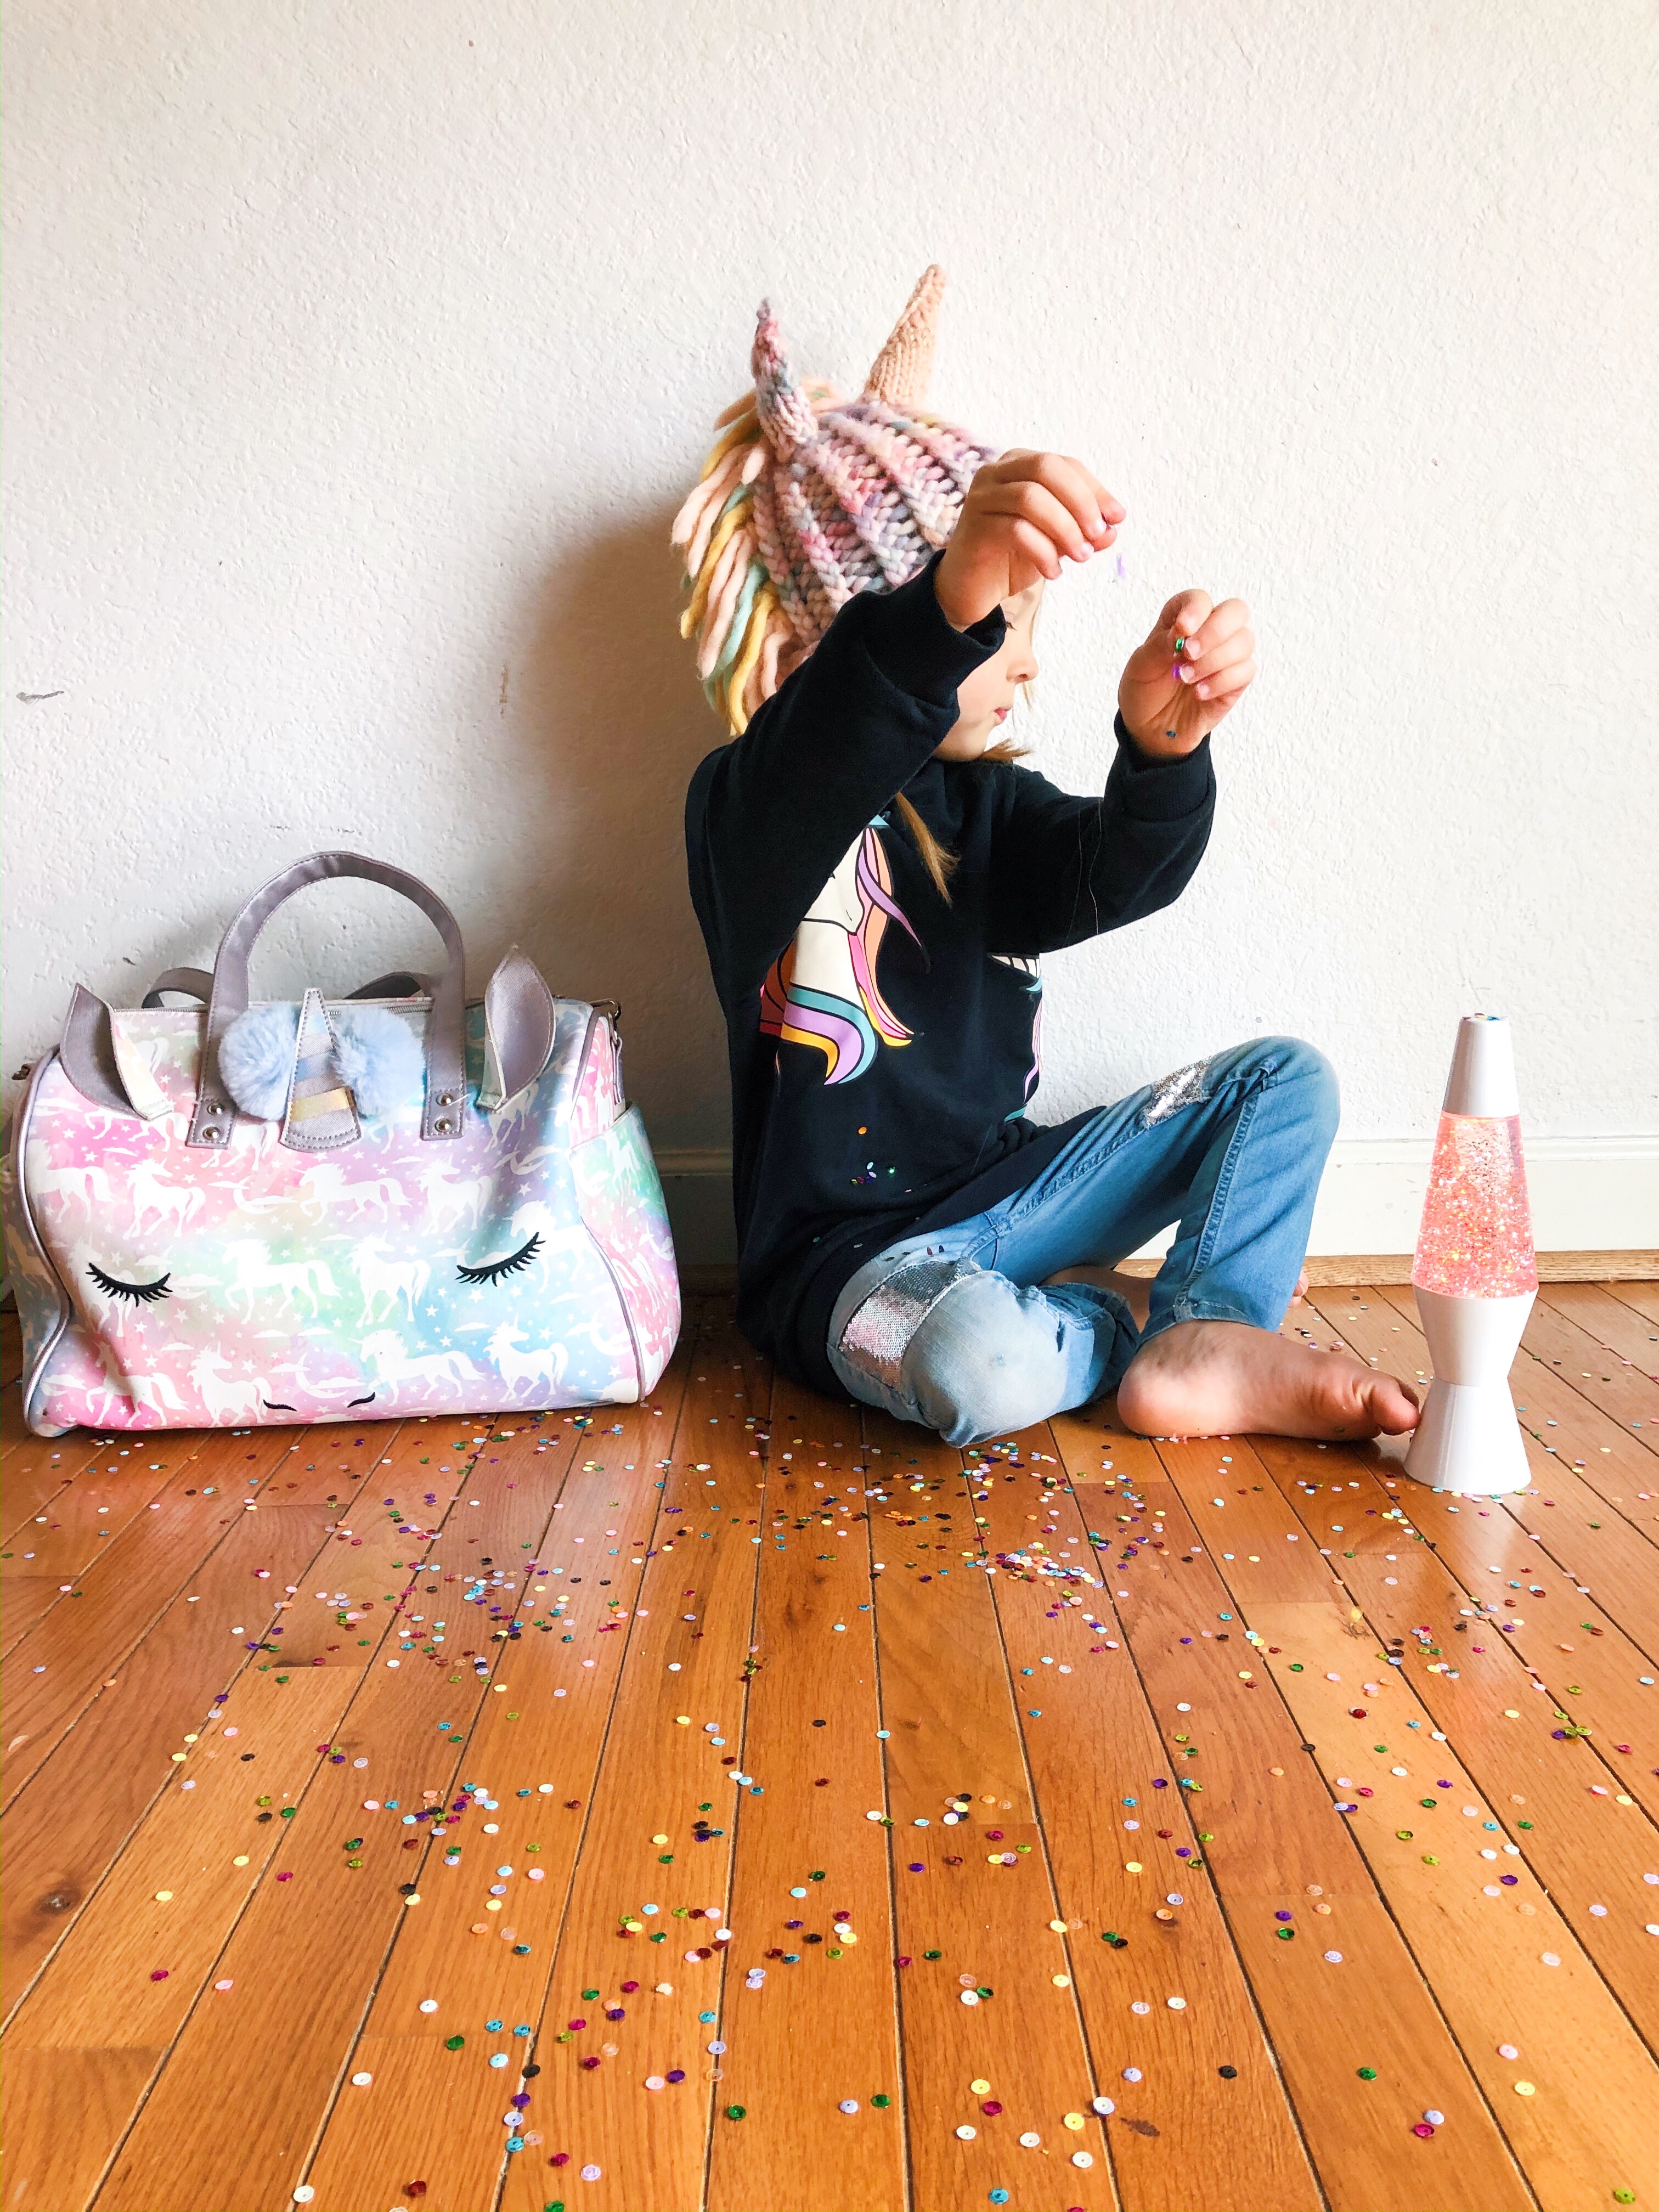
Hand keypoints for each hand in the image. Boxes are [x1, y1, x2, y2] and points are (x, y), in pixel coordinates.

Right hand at [933, 450, 1125, 629]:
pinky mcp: (974, 527)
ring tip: (1080, 557)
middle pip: (1045, 467)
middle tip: (1097, 534)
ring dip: (1064, 528)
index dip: (1095, 489)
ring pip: (1029, 497)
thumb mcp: (1058, 540)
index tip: (1117, 518)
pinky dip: (1042, 552)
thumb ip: (1084, 531)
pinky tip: (1053, 572)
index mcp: (1020, 465)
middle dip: (1079, 500)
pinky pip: (1015, 530)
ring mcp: (981, 497)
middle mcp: (997, 472)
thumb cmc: (1014, 556)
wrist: (972, 588)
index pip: (1064, 464)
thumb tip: (1112, 528)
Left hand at [1118, 589, 1256, 757]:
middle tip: (1189, 653)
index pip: (1199, 600)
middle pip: (1236, 611)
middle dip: (1215, 631)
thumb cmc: (1145, 690)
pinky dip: (1221, 681)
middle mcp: (1209, 631)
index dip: (1195, 610)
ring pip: (1244, 641)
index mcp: (1183, 619)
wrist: (1151, 729)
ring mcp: (1227, 655)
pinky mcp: (1236, 680)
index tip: (1182, 630)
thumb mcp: (1141, 667)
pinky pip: (1246, 670)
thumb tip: (1183, 631)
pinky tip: (1199, 693)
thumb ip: (1160, 645)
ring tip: (1186, 679)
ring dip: (1213, 661)